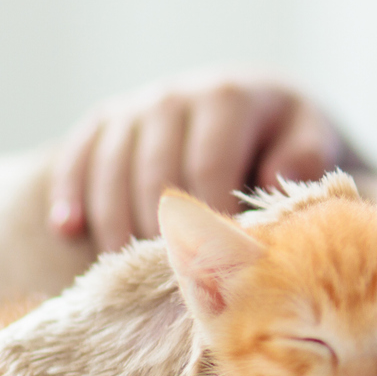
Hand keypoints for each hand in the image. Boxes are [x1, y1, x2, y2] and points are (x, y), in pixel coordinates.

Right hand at [48, 69, 363, 252]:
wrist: (254, 102)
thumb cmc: (285, 135)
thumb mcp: (309, 138)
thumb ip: (304, 157)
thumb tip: (278, 181)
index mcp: (228, 97)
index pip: (207, 167)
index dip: (206, 219)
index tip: (212, 265)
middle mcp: (175, 96)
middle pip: (153, 173)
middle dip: (157, 229)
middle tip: (165, 279)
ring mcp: (136, 106)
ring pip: (111, 169)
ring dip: (112, 222)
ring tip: (120, 268)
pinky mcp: (106, 118)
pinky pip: (77, 153)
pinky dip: (70, 191)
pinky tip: (67, 229)